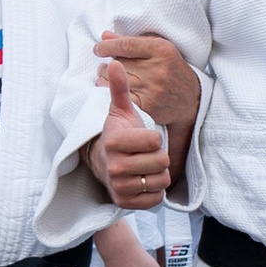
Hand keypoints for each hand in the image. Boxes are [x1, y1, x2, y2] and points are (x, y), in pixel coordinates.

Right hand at [88, 61, 171, 208]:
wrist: (103, 164)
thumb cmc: (119, 134)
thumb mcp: (120, 111)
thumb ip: (120, 88)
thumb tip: (114, 62)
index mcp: (114, 141)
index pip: (154, 141)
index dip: (154, 138)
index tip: (143, 137)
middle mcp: (114, 166)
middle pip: (161, 162)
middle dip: (158, 156)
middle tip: (144, 153)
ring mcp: (119, 187)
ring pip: (161, 181)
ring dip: (158, 174)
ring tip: (144, 167)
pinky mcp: (125, 203)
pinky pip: (156, 199)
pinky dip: (155, 192)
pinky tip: (143, 182)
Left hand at [97, 27, 200, 136]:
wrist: (191, 100)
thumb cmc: (172, 69)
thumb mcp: (159, 49)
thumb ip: (132, 41)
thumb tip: (105, 36)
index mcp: (161, 50)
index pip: (126, 45)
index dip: (107, 46)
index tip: (98, 48)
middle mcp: (157, 69)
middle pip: (118, 63)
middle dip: (108, 63)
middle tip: (107, 64)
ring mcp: (152, 89)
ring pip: (115, 80)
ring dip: (105, 76)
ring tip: (106, 75)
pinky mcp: (147, 105)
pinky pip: (119, 96)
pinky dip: (109, 91)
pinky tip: (108, 87)